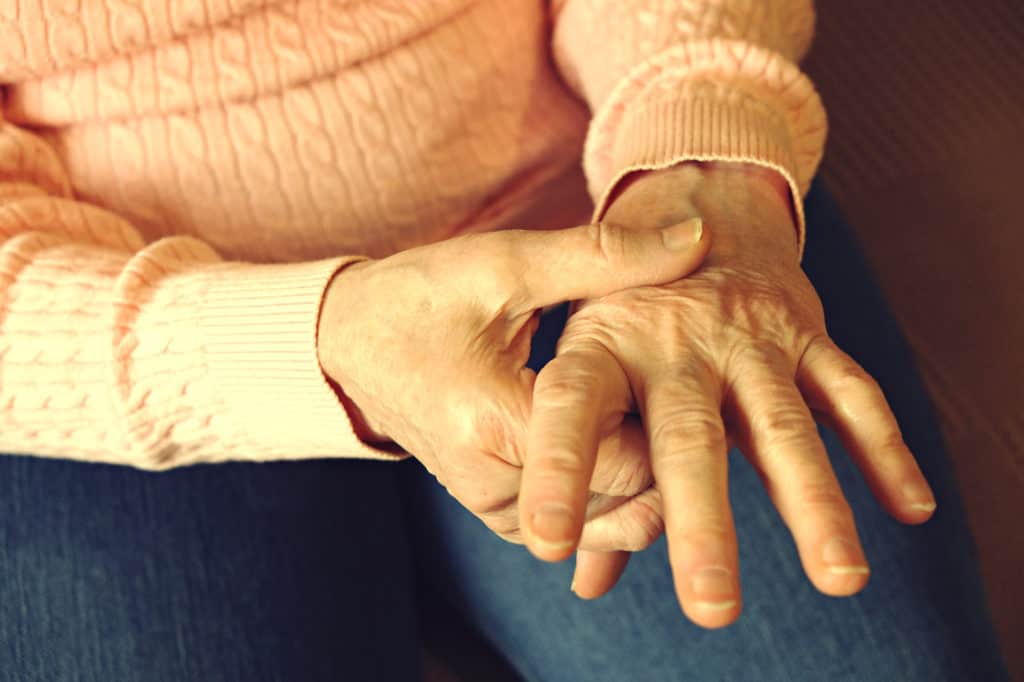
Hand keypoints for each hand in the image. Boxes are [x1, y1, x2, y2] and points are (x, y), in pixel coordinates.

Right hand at [316, 219, 708, 554]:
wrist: (348, 340)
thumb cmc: (421, 295)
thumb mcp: (508, 264)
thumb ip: (604, 255)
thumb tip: (696, 238)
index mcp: (496, 424)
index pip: (626, 462)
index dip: (672, 423)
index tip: (683, 374)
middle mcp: (492, 483)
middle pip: (622, 501)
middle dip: (665, 455)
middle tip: (683, 394)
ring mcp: (491, 506)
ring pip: (603, 523)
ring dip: (639, 480)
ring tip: (652, 414)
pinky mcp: (493, 509)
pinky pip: (573, 524)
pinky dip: (607, 494)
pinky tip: (619, 440)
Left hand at [519, 162, 935, 625]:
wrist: (702, 220)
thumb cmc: (626, 320)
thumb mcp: (583, 367)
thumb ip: (585, 474)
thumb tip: (582, 581)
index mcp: (601, 344)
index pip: (571, 408)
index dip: (559, 471)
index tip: (547, 542)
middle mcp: (674, 339)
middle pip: (687, 436)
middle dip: (703, 521)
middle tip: (711, 606)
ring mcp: (746, 335)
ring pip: (783, 424)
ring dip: (814, 502)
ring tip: (839, 578)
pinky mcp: (805, 334)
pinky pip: (852, 393)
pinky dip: (883, 449)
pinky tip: (909, 507)